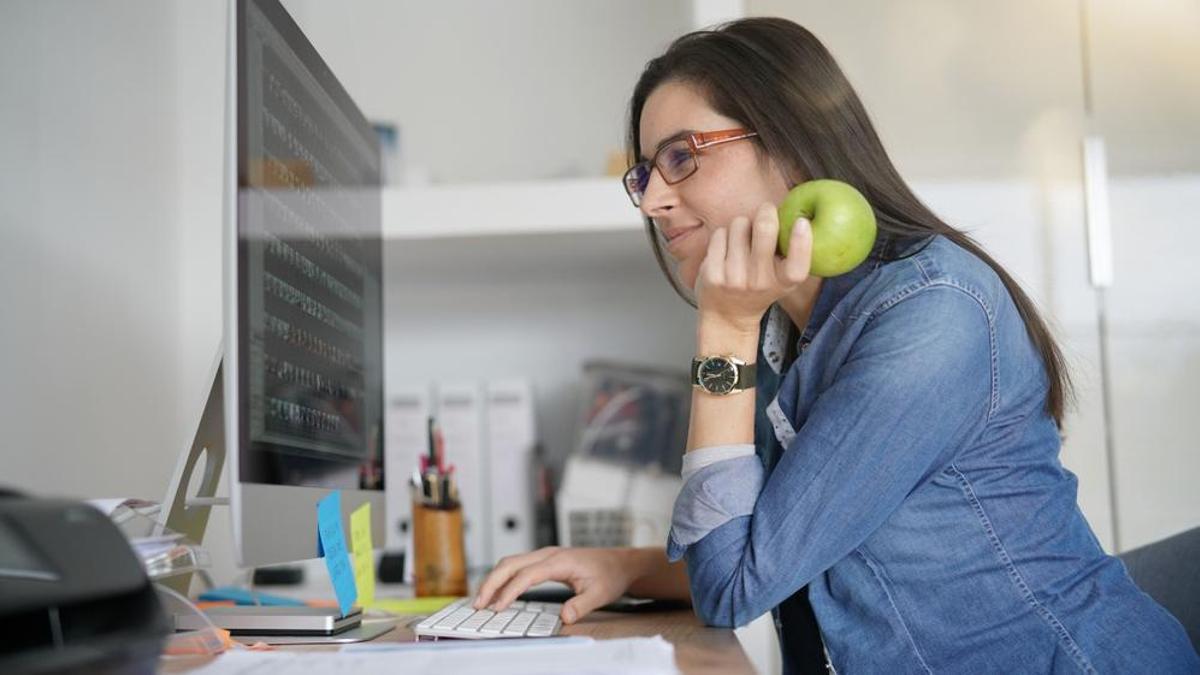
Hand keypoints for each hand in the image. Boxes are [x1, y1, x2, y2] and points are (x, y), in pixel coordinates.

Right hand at [473, 547, 636, 623]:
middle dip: (491, 583)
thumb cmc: (610, 575)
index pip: (527, 574)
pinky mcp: (544, 561)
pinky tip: (498, 592)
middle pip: (510, 564)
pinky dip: (503, 577)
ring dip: (494, 579)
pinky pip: (517, 566)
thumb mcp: (600, 593)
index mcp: (559, 561)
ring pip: (510, 562)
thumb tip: (564, 617)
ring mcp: (545, 555)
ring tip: (482, 600)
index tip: (499, 607)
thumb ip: (582, 605)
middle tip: (478, 604)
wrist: (619, 563)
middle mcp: (548, 554)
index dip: (510, 591)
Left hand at [695, 202, 812, 333]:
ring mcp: (734, 278)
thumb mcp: (782, 278)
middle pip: (764, 229)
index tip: (801, 222)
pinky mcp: (712, 274)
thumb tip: (796, 213)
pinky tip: (726, 248)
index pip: (797, 265)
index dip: (801, 242)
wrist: (727, 316)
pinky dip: (724, 235)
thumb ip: (790, 254)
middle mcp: (760, 282)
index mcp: (783, 283)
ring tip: (743, 239)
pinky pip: (720, 234)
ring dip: (742, 225)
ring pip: (739, 225)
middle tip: (766, 210)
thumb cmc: (759, 287)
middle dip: (766, 211)